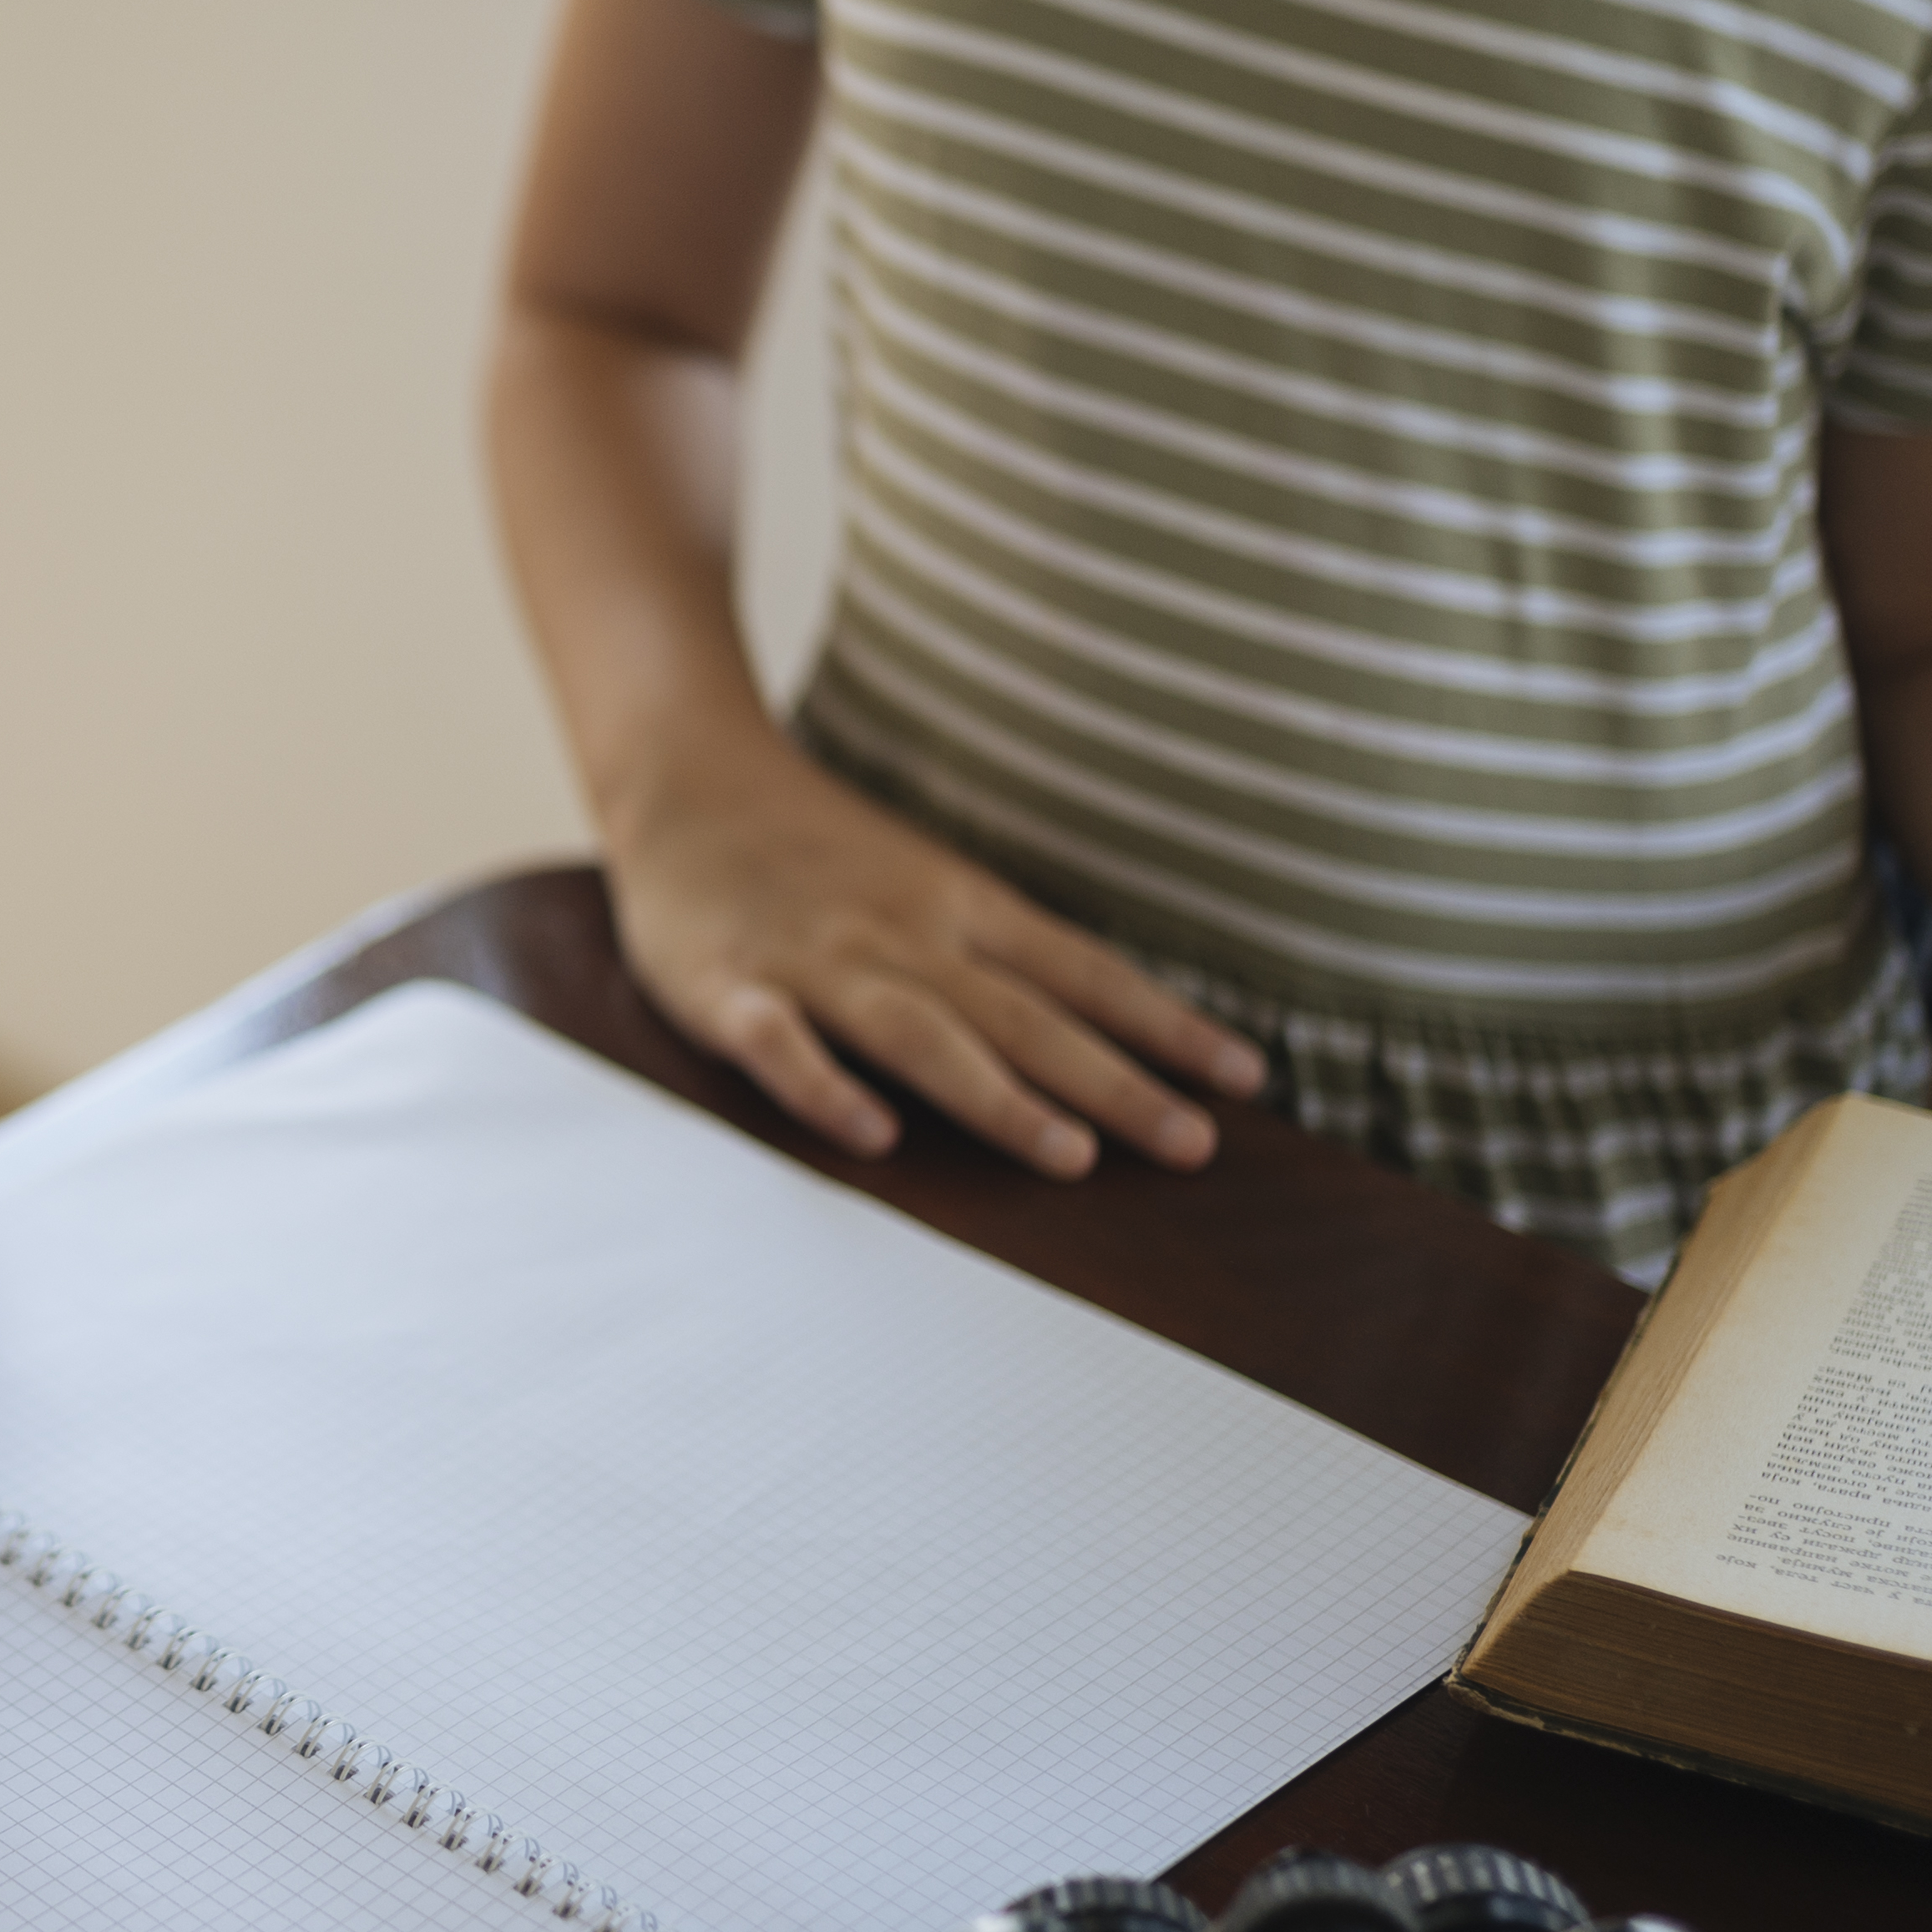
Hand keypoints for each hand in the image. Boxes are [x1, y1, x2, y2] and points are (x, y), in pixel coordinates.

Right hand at [609, 736, 1263, 1176]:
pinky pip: (781, 1046)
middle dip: (1113, 1082)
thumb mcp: (929, 881)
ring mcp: (817, 961)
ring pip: (920, 1034)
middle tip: (1192, 1145)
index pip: (1083, 972)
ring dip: (998, 1096)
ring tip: (1072, 1155)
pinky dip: (826, 1089)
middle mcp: (904, 934)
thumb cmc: (818, 849)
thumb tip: (1106, 1030)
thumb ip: (1001, 956)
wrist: (689, 776)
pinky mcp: (729, 988)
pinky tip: (873, 1137)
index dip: (1164, 1026)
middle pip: (1023, 1016)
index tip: (1243, 1080)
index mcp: (960, 906)